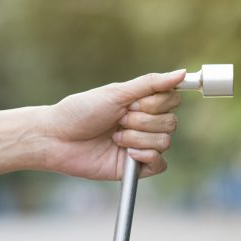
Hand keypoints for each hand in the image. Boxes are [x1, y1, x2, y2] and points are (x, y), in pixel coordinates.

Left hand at [40, 69, 184, 180]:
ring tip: (115, 137)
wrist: (57, 139)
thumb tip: (182, 73)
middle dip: (143, 121)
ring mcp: (142, 145)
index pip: (172, 100)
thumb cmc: (81, 111)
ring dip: (137, 138)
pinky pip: (160, 164)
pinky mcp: (137, 167)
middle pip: (171, 122)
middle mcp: (145, 124)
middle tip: (118, 120)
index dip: (155, 103)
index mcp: (142, 103)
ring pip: (165, 142)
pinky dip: (146, 157)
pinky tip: (127, 153)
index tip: (132, 103)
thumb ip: (151, 84)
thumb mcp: (116, 93)